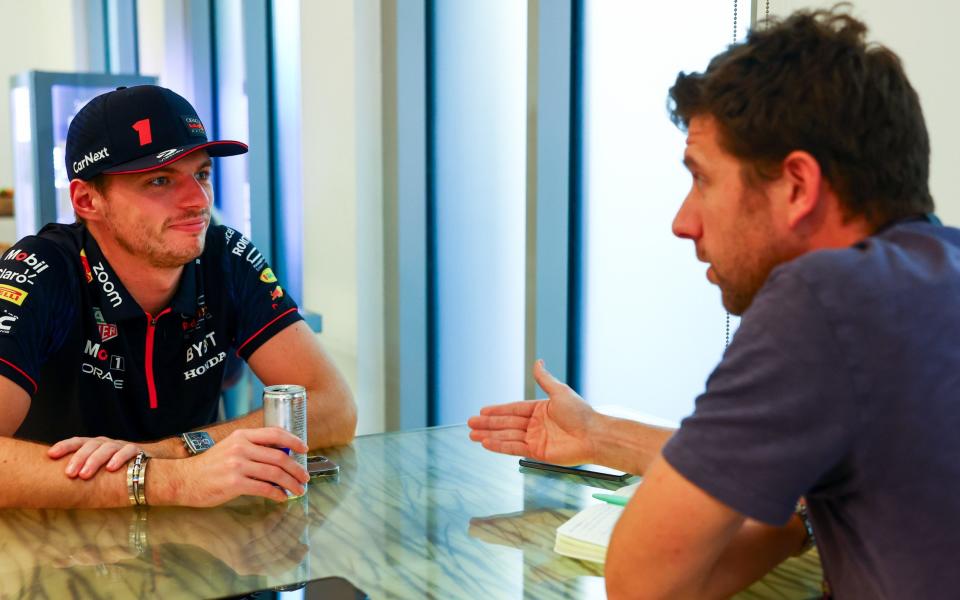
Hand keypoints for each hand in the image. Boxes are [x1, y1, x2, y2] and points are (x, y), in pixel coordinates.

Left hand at [48, 436, 143, 478]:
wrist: (147, 465)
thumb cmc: (116, 470)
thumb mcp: (99, 468)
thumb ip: (84, 470)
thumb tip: (58, 484)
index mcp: (95, 445)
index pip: (78, 442)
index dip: (64, 446)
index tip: (51, 455)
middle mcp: (107, 443)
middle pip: (91, 445)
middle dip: (78, 458)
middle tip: (69, 474)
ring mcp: (122, 446)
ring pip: (107, 448)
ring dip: (94, 460)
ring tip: (84, 475)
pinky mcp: (137, 451)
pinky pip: (128, 451)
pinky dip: (119, 458)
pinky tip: (111, 468)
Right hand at [155, 427, 310, 506]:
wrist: (184, 480)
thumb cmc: (210, 466)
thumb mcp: (231, 447)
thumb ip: (253, 447)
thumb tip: (281, 455)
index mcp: (242, 436)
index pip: (275, 434)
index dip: (293, 441)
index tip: (304, 449)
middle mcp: (241, 448)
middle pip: (279, 456)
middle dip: (297, 468)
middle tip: (305, 477)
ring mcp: (237, 465)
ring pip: (274, 473)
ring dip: (290, 483)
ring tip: (298, 489)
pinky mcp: (234, 483)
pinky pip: (263, 488)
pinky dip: (276, 493)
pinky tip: (281, 496)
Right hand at [468, 360, 598, 465]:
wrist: (594, 435)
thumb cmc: (581, 413)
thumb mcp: (560, 392)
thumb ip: (545, 379)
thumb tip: (538, 362)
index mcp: (540, 410)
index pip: (513, 410)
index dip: (497, 411)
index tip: (482, 411)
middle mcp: (536, 425)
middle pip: (506, 424)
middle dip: (488, 424)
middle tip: (470, 424)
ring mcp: (536, 439)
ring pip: (507, 436)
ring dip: (490, 435)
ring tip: (472, 435)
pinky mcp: (537, 453)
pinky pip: (514, 448)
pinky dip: (500, 446)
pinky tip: (487, 444)